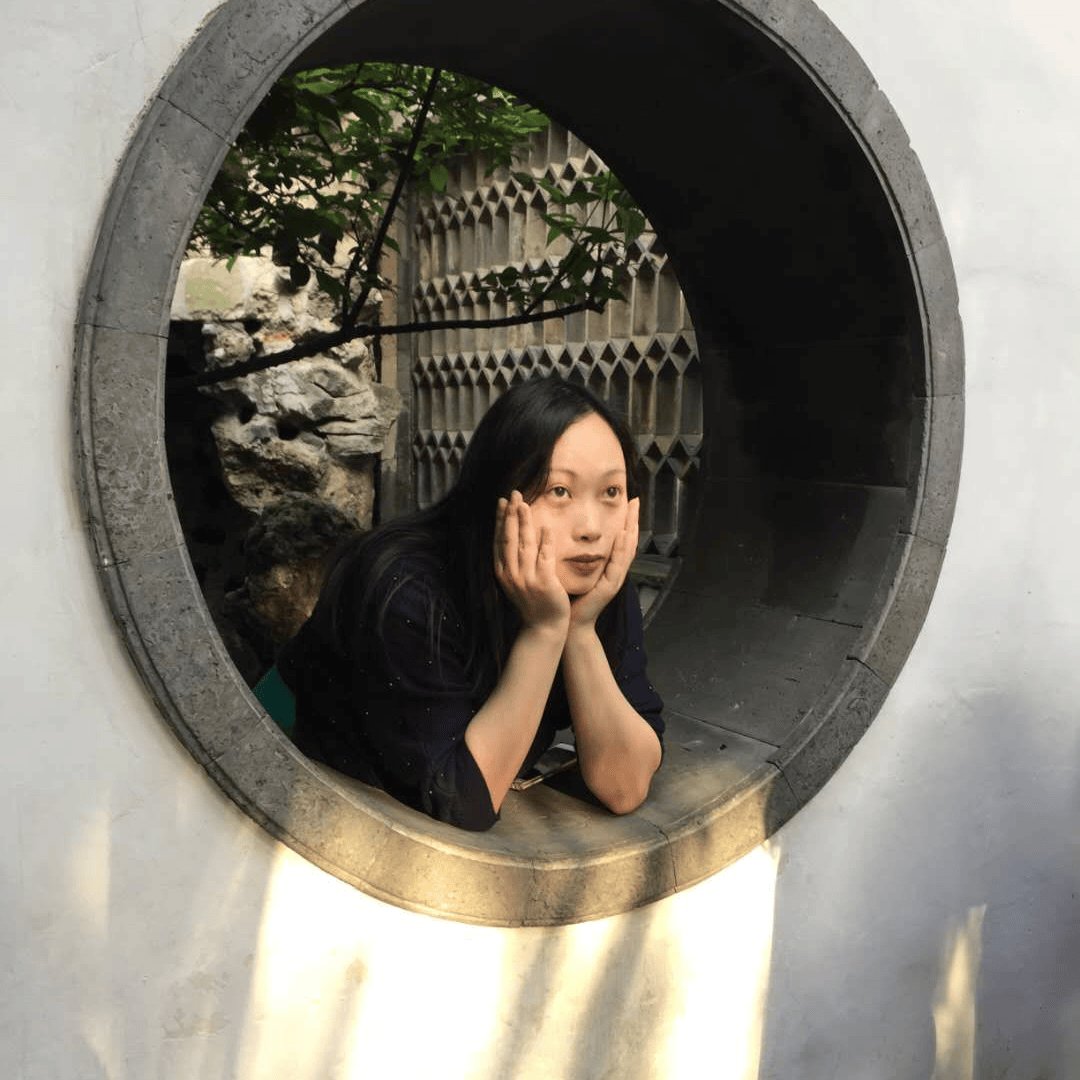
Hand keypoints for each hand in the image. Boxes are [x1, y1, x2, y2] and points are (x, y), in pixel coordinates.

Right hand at [494, 491, 570, 635]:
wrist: (544, 627)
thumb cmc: (533, 601)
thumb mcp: (517, 580)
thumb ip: (514, 561)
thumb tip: (513, 535)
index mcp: (503, 572)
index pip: (499, 541)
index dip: (500, 520)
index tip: (502, 501)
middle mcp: (511, 574)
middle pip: (509, 539)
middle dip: (510, 514)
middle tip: (513, 493)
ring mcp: (526, 579)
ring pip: (524, 545)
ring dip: (524, 522)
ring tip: (524, 503)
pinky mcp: (544, 583)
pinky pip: (544, 557)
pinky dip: (544, 541)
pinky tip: (545, 526)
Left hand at [568, 497, 638, 631]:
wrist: (572, 624)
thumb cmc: (573, 598)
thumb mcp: (580, 571)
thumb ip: (583, 556)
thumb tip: (575, 535)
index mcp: (609, 566)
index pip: (621, 539)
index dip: (626, 521)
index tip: (627, 502)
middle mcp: (616, 571)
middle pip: (629, 540)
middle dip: (633, 520)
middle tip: (635, 500)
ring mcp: (615, 579)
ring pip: (627, 550)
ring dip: (631, 529)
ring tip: (633, 512)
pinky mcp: (610, 587)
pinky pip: (617, 564)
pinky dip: (621, 549)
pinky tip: (622, 534)